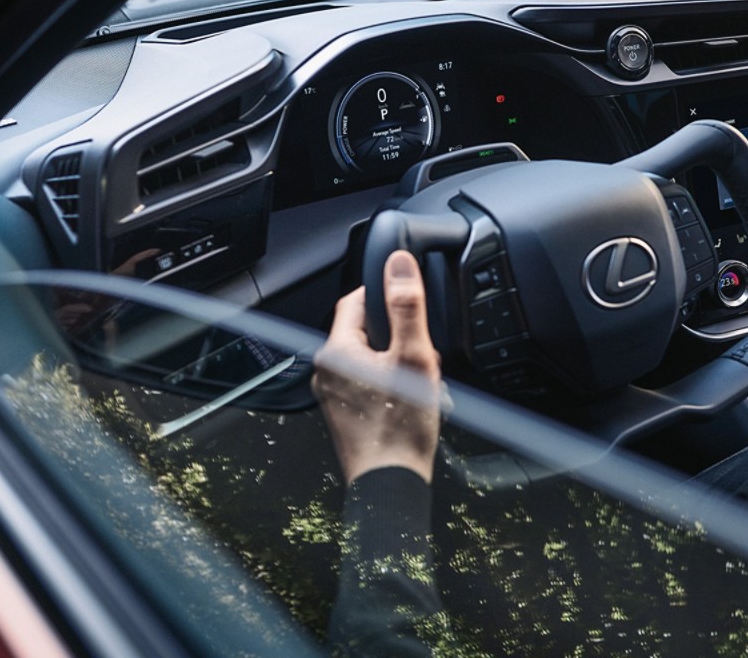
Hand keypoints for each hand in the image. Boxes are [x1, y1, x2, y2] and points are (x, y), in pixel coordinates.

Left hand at [311, 251, 441, 484]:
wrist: (391, 483)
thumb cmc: (401, 428)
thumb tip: (399, 264)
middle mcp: (326, 370)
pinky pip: (368, 382)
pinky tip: (410, 399)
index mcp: (336, 350)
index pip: (356, 299)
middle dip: (398, 335)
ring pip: (369, 357)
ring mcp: (332, 394)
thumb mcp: (413, 357)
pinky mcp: (344, 413)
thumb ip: (406, 306)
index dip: (386, 293)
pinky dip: (390, 382)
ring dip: (397, 361)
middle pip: (366, 331)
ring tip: (419, 380)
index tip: (411, 304)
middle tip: (422, 353)